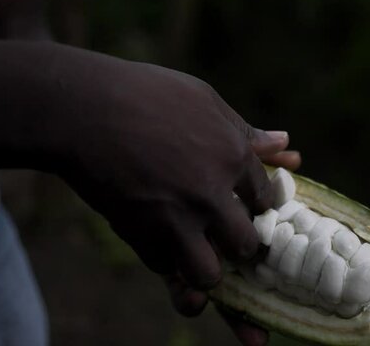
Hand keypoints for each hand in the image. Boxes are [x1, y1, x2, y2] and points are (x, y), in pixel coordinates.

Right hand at [46, 46, 300, 344]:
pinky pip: (163, 268)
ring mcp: (177, 218)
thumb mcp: (203, 100)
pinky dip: (163, 261)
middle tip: (224, 239)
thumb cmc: (145, 93)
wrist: (82, 108)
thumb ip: (245, 131)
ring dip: (205, 272)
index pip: (266, 200)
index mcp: (234, 156)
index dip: (256, 208)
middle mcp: (213, 193)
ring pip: (210, 276)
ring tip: (196, 257)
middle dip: (239, 248)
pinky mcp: (141, 234)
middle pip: (247, 245)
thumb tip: (287, 144)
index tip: (243, 209)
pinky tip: (158, 243)